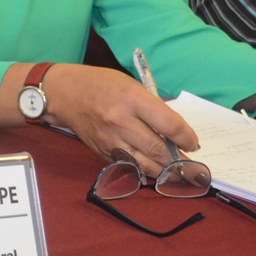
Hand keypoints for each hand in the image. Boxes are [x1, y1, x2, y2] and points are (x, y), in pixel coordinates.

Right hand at [43, 63, 198, 177]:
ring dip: (165, 171)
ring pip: (145, 165)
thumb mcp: (130, 85)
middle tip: (193, 167)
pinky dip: (144, 170)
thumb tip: (174, 132)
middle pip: (159, 150)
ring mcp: (109, 139)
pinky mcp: (102, 151)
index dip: (187, 138)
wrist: (63, 93)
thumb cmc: (100, 84)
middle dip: (180, 161)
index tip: (193, 143)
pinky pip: (129, 166)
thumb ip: (151, 108)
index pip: (169, 125)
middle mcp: (120, 121)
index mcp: (131, 99)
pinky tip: (153, 169)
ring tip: (178, 173)